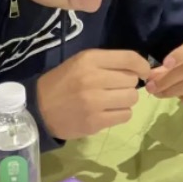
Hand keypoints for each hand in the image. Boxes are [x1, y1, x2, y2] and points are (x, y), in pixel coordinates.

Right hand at [36, 49, 150, 139]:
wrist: (38, 109)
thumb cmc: (63, 82)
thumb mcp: (81, 62)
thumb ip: (110, 62)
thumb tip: (142, 69)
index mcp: (89, 60)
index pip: (130, 59)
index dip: (142, 66)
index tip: (143, 72)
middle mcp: (92, 79)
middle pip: (132, 81)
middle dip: (127, 85)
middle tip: (113, 88)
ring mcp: (94, 102)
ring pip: (132, 99)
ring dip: (125, 100)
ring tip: (110, 101)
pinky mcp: (95, 122)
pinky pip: (125, 115)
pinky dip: (120, 114)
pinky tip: (107, 112)